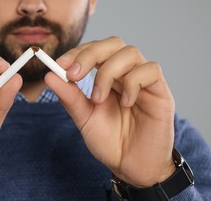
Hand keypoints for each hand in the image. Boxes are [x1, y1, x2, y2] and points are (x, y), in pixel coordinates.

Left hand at [45, 37, 175, 186]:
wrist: (131, 168)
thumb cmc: (110, 142)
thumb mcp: (84, 118)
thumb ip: (70, 97)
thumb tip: (49, 75)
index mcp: (108, 76)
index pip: (95, 50)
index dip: (78, 52)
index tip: (60, 64)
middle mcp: (127, 74)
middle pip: (113, 43)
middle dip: (90, 54)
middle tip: (74, 74)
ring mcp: (144, 81)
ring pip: (130, 53)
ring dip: (108, 72)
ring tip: (98, 99)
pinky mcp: (161, 92)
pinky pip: (150, 70)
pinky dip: (133, 82)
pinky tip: (126, 104)